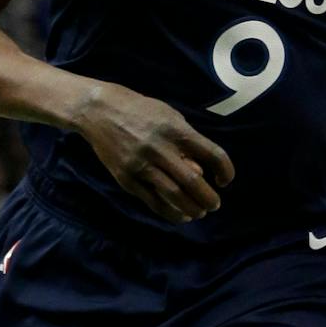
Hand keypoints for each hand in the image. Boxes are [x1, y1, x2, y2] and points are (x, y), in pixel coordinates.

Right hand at [72, 80, 234, 222]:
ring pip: (173, 195)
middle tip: (215, 205)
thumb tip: (201, 171)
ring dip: (192, 208)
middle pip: (193, 181)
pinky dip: (170, 212)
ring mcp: (142, 165)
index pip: (213, 154)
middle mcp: (161, 149)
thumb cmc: (142, 110)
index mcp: (177, 130)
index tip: (226, 181)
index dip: (226, 170)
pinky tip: (180, 216)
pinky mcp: (126, 178)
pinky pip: (152, 201)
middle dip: (209, 198)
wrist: (99, 110)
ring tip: (200, 213)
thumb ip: (188, 141)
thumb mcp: (171, 116)